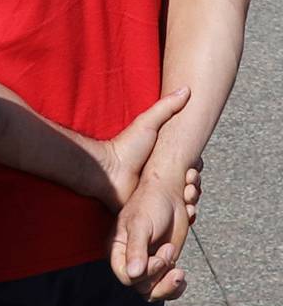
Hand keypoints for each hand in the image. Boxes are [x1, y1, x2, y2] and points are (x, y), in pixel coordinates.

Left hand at [90, 86, 190, 208]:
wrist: (107, 172)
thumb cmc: (126, 146)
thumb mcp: (148, 123)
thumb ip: (167, 107)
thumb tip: (187, 89)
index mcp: (165, 160)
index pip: (191, 166)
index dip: (197, 169)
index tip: (195, 168)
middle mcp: (163, 178)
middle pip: (192, 186)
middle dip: (196, 187)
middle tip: (191, 186)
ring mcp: (158, 195)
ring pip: (187, 203)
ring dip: (193, 202)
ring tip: (189, 198)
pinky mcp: (153, 210)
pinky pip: (176, 217)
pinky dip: (187, 217)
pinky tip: (188, 214)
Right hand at [112, 176, 191, 302]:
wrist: (168, 194)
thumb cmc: (150, 204)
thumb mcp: (141, 225)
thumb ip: (136, 249)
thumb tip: (132, 274)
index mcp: (118, 250)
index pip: (126, 277)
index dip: (145, 274)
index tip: (160, 259)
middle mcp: (130, 260)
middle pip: (141, 287)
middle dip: (159, 276)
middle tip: (170, 252)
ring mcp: (147, 263)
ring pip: (153, 291)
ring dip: (168, 285)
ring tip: (179, 272)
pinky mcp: (163, 263)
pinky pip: (165, 286)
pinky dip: (175, 287)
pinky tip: (181, 278)